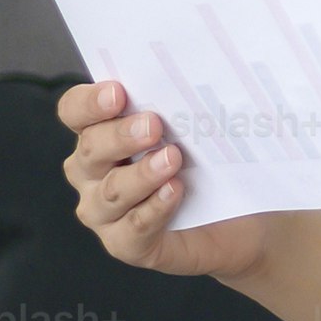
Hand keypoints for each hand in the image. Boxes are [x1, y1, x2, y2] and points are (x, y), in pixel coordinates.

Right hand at [57, 80, 276, 279]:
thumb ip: (181, 105)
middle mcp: (92, 174)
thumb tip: (196, 75)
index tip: (118, 92)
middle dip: (120, 136)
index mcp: (99, 134)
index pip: (75, 112)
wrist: (245, 220)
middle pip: (90, 151)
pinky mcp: (127, 245)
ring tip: (172, 159)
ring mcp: (105, 213)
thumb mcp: (199, 129)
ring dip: (140, 174)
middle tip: (154, 125)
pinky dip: (153, 209)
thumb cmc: (213, 165)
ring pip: (109, 193)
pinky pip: (130, 229)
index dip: (89, 103)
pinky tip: (174, 192)